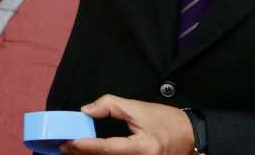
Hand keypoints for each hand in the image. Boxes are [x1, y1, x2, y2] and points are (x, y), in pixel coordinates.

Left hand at [60, 95, 194, 154]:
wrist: (190, 135)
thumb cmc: (165, 120)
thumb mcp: (138, 108)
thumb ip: (111, 105)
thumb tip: (85, 111)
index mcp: (142, 147)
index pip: (107, 149)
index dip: (85, 146)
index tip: (67, 142)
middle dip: (83, 154)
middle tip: (64, 147)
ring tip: (73, 150)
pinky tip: (91, 153)